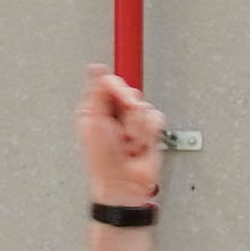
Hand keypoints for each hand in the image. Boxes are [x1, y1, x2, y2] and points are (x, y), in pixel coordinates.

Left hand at [78, 67, 168, 205]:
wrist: (123, 182)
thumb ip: (96, 91)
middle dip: (130, 111)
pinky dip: (150, 132)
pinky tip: (141, 143)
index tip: (124, 99)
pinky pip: (156, 119)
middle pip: (130, 93)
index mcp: (96, 108)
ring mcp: (133, 123)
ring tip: (130, 141)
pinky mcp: (149, 132)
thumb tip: (96, 68)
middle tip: (124, 129)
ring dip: (139, 127)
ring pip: (144, 107)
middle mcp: (115, 113)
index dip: (119, 88)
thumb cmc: (102, 159)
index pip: (110, 82)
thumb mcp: (93, 120)